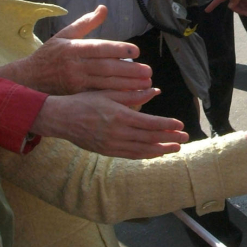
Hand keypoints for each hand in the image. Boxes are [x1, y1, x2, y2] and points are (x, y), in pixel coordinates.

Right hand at [27, 6, 153, 94]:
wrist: (28, 79)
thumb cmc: (49, 55)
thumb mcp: (64, 35)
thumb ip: (86, 23)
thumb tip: (103, 8)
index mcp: (72, 48)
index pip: (99, 48)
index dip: (118, 49)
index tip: (136, 51)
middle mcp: (74, 65)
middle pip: (106, 68)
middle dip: (129, 70)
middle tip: (148, 71)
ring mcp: (76, 82)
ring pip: (105, 83)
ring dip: (127, 85)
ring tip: (146, 84)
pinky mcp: (77, 95)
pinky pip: (100, 96)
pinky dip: (116, 96)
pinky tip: (132, 97)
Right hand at [34, 89, 187, 158]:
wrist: (62, 119)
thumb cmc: (85, 102)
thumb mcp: (108, 93)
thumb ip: (133, 94)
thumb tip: (154, 90)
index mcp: (119, 116)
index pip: (150, 123)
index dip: (167, 125)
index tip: (180, 125)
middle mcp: (117, 133)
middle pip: (150, 139)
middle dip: (169, 139)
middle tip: (184, 138)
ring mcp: (112, 145)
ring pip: (142, 150)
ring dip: (161, 150)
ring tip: (175, 148)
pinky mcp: (107, 152)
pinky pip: (131, 156)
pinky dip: (146, 155)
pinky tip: (156, 153)